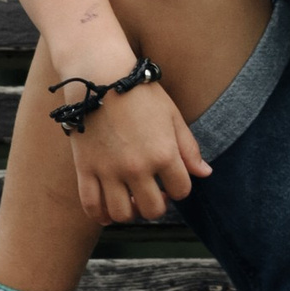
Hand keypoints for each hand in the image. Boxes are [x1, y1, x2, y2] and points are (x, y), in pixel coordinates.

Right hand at [65, 80, 210, 225]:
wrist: (99, 75)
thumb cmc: (140, 93)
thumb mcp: (172, 116)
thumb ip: (189, 149)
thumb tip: (204, 174)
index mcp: (164, 154)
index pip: (182, 191)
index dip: (180, 188)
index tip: (172, 180)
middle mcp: (137, 167)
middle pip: (153, 210)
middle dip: (157, 205)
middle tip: (152, 192)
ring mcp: (109, 170)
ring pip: (121, 215)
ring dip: (130, 213)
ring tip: (130, 200)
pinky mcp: (85, 169)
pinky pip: (91, 206)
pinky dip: (100, 215)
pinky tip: (107, 211)